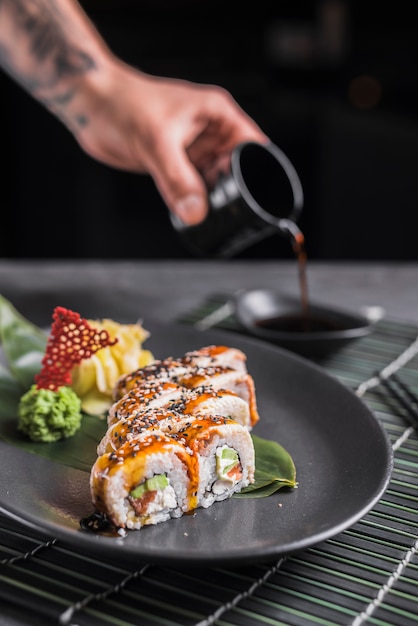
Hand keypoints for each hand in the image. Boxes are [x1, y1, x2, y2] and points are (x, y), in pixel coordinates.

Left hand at [73, 61, 267, 223]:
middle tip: (227, 213)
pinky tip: (188, 211)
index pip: (254, 147)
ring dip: (213, 199)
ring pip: (215, 182)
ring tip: (206, 213)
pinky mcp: (177, 164)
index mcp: (217, 115)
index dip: (259, 173)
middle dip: (235, 192)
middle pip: (238, 169)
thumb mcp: (156, 143)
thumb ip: (177, 179)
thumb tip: (195, 212)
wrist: (90, 106)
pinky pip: (194, 188)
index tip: (257, 200)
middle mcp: (210, 132)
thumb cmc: (123, 104)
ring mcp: (194, 149)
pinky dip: (194, 201)